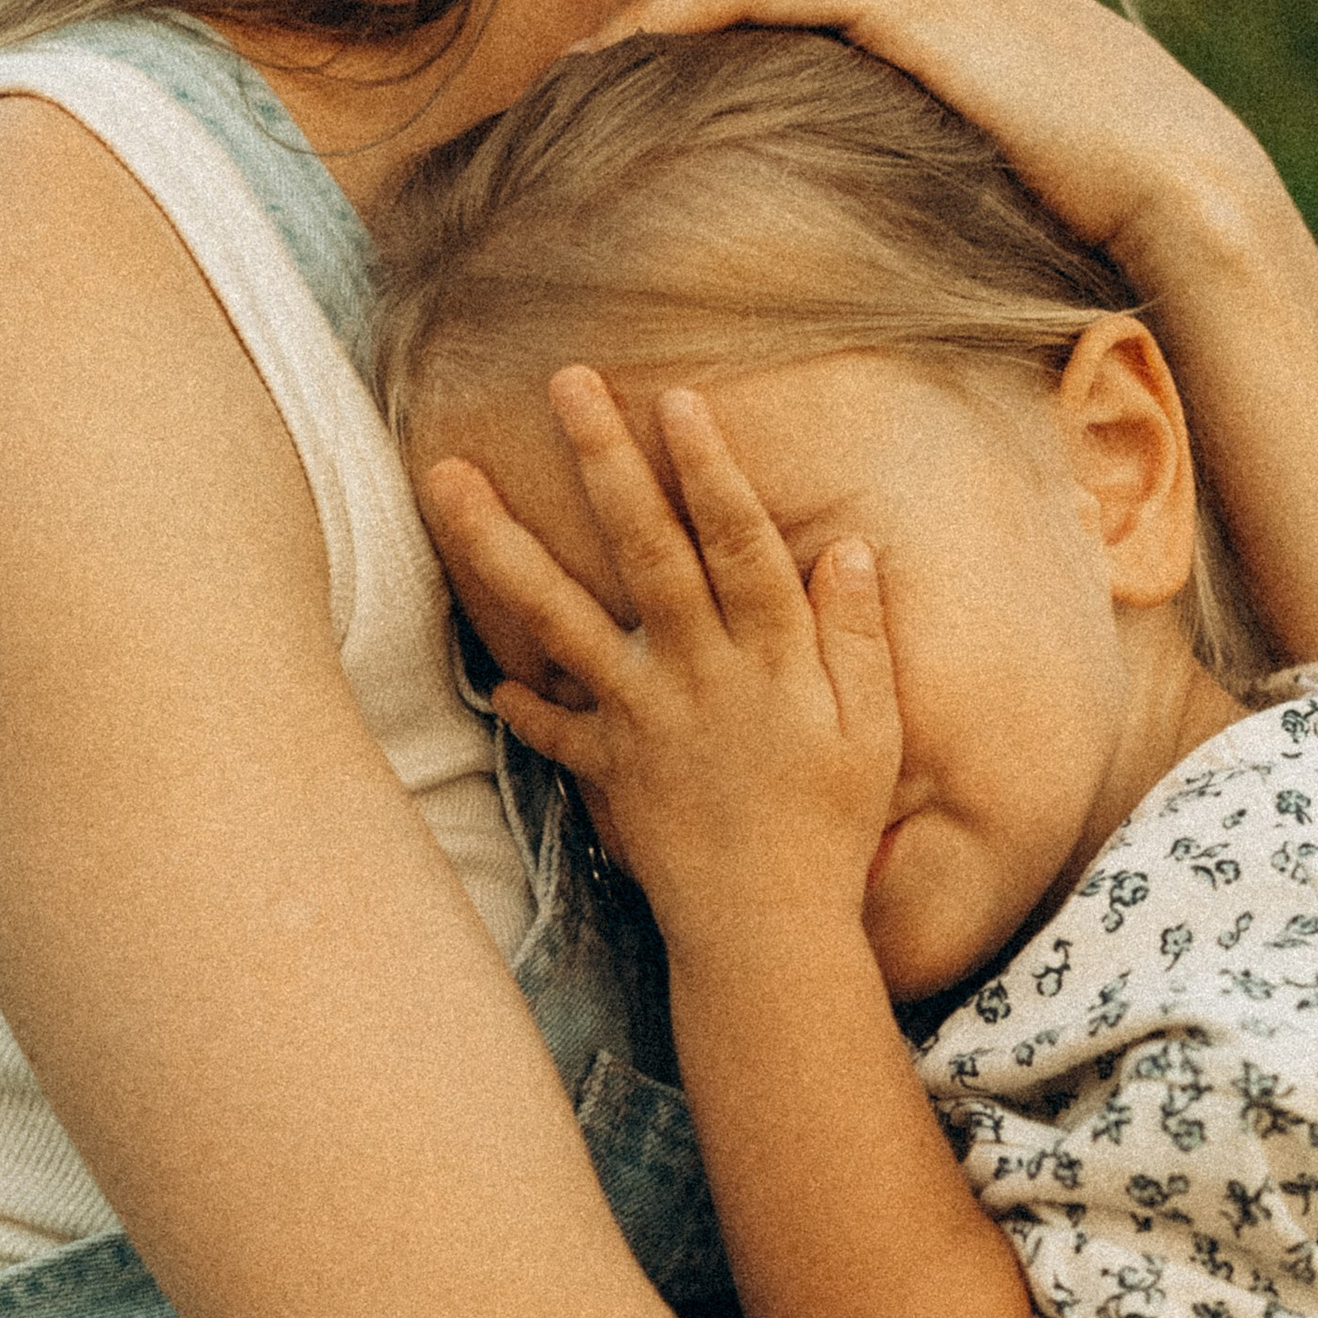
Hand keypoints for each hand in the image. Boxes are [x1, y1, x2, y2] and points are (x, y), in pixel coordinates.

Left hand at [416, 369, 901, 964]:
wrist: (766, 934)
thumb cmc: (830, 829)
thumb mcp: (872, 732)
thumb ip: (856, 639)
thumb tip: (850, 548)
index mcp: (770, 658)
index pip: (738, 543)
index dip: (710, 470)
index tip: (678, 401)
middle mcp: (697, 674)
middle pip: (645, 550)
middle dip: (605, 461)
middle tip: (566, 382)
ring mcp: (641, 717)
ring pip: (564, 616)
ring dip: (502, 543)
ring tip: (446, 480)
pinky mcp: (607, 767)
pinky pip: (551, 726)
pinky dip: (519, 699)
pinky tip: (492, 670)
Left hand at [592, 0, 1292, 282]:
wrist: (1166, 176)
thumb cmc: (1077, 181)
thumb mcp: (973, 129)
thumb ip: (901, 117)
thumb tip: (832, 179)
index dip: (682, 13)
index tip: (604, 74)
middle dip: (640, 10)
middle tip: (550, 71)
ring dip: (630, 15)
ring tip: (553, 74)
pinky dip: (661, 19)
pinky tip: (598, 65)